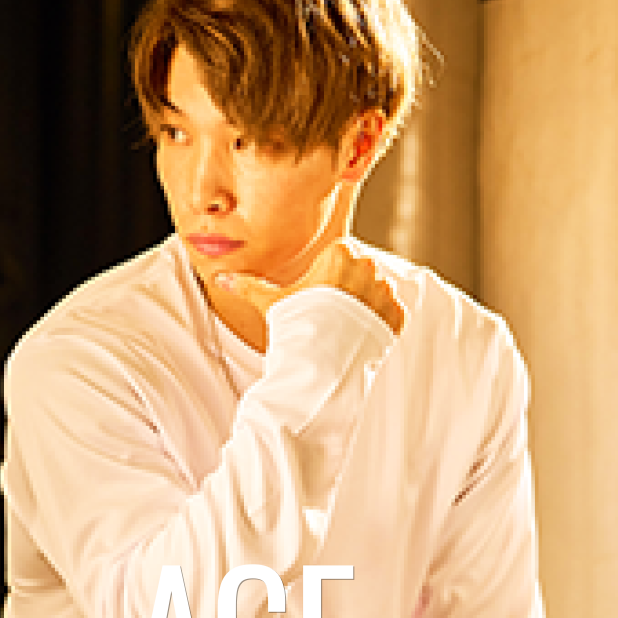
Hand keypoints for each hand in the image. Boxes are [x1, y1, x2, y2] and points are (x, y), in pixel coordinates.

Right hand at [219, 238, 404, 334]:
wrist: (321, 363)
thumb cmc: (297, 328)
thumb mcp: (273, 303)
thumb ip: (249, 286)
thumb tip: (220, 278)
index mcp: (341, 254)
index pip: (341, 254)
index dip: (329, 276)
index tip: (320, 295)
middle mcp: (369, 268)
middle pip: (361, 270)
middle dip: (349, 288)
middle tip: (330, 312)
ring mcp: (385, 293)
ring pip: (377, 291)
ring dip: (366, 304)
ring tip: (343, 326)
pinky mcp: (396, 316)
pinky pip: (391, 312)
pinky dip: (379, 322)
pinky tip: (359, 334)